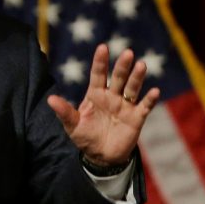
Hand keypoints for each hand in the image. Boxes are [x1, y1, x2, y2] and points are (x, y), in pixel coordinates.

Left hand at [47, 44, 160, 165]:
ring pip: (132, 88)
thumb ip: (64, 112)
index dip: (100, 62)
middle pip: (118, 78)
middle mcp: (112, 96)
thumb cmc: (85, 137)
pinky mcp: (136, 118)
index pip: (98, 74)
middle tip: (127, 52)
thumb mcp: (72, 125)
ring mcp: (125, 106)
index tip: (102, 47)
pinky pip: (145, 106)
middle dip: (122, 66)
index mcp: (95, 94)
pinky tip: (154, 91)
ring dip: (137, 77)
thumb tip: (50, 99)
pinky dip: (150, 99)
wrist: (101, 156)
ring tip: (141, 65)